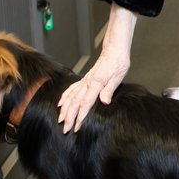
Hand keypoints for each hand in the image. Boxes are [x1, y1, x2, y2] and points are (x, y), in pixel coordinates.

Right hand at [57, 4, 136, 132]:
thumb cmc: (118, 62)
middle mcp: (88, 82)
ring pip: (71, 96)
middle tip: (65, 129)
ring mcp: (85, 81)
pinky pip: (72, 89)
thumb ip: (109, 89)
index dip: (80, 116)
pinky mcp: (85, 79)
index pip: (85, 103)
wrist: (114, 50)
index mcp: (96, 83)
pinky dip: (65, 97)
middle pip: (75, 102)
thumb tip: (104, 101)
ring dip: (65, 109)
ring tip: (60, 119)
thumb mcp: (118, 76)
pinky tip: (61, 103)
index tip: (77, 126)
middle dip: (69, 116)